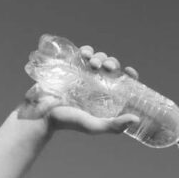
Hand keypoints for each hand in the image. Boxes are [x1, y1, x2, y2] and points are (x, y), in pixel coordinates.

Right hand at [16, 44, 141, 135]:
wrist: (42, 112)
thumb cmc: (68, 122)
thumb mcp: (93, 126)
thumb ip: (114, 126)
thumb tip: (136, 119)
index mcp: (106, 97)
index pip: (124, 82)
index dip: (130, 75)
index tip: (130, 71)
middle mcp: (97, 85)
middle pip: (111, 67)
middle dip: (112, 63)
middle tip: (106, 67)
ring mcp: (85, 75)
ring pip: (99, 58)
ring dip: (99, 56)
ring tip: (93, 63)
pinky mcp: (72, 67)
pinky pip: (83, 53)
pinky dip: (87, 50)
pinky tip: (85, 54)